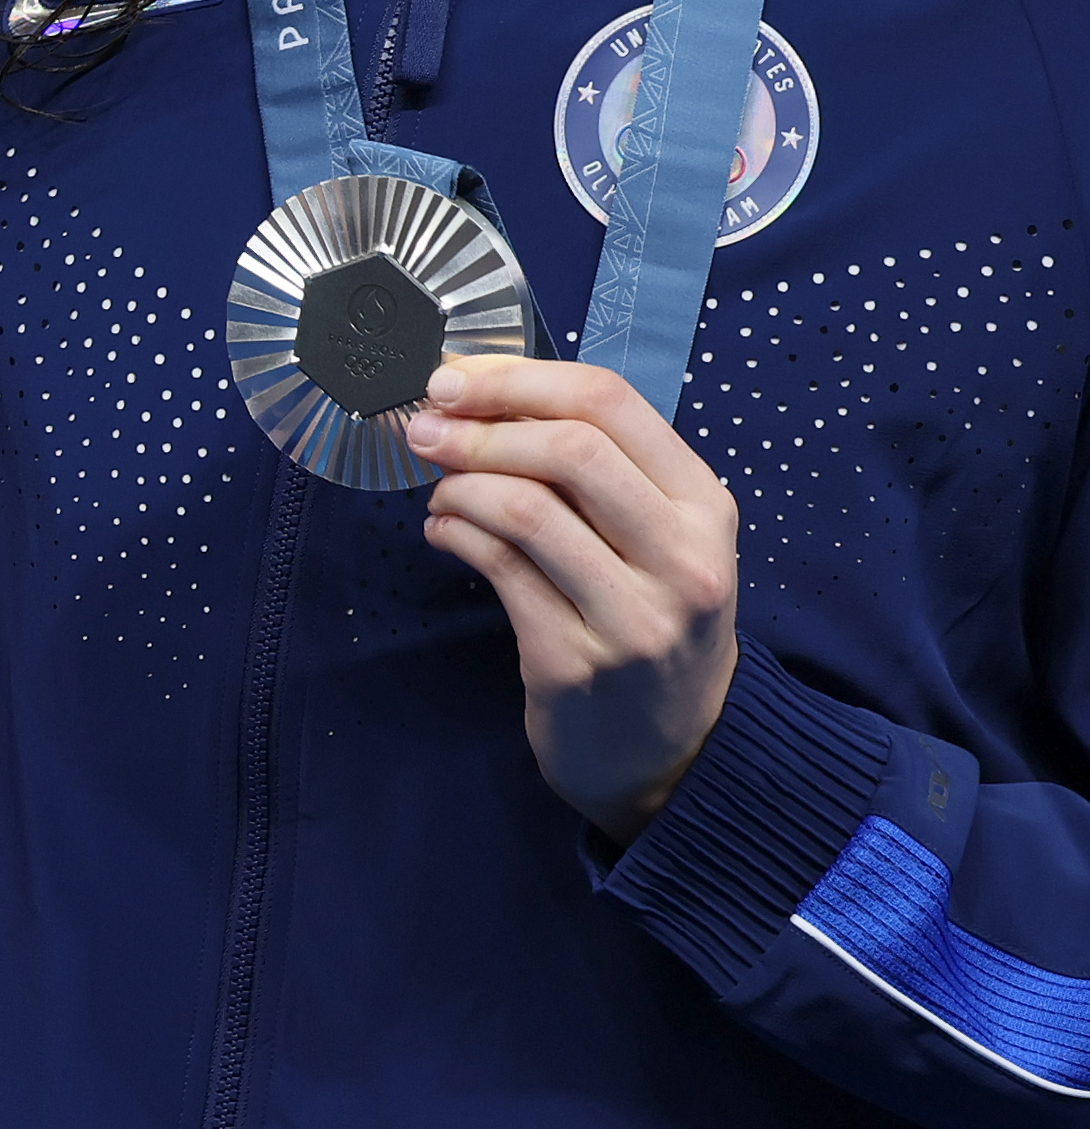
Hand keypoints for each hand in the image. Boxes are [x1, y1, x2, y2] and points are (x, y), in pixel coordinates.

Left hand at [405, 355, 739, 841]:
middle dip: (479, 426)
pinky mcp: (574, 662)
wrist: (669, 751)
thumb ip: (597, 472)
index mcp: (705, 507)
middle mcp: (683, 558)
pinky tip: (443, 532)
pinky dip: (454, 534)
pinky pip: (498, 570)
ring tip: (439, 494)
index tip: (453, 378)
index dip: (518, 378)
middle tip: (423, 428)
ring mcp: (633, 615)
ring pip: (526, 508)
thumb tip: (481, 392)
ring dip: (459, 485)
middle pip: (571, 447)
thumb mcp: (659, 540)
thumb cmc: (649, 620)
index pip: (612, 403)